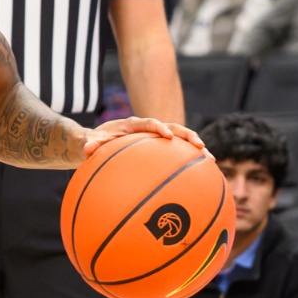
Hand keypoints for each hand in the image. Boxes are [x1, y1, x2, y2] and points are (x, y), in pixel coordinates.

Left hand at [82, 115, 205, 160]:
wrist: (100, 143)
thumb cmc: (96, 142)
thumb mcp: (91, 142)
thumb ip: (91, 143)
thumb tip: (87, 148)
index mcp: (134, 125)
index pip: (149, 123)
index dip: (159, 127)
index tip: (166, 135)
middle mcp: (149, 129)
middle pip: (174, 128)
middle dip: (187, 136)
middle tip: (200, 146)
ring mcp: (158, 139)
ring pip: (181, 140)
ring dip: (195, 148)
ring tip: (210, 160)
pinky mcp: (161, 149)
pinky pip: (178, 154)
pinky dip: (190, 161)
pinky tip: (202, 175)